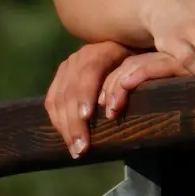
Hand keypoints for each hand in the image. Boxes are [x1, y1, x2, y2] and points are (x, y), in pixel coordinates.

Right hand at [46, 39, 129, 157]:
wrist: (125, 45)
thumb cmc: (140, 60)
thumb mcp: (142, 64)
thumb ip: (134, 77)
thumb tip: (115, 105)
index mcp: (102, 51)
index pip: (88, 72)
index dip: (85, 94)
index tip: (86, 117)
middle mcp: (80, 58)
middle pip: (70, 91)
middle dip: (74, 122)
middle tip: (82, 148)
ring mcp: (67, 67)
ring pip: (58, 99)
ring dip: (65, 127)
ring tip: (75, 150)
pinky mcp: (60, 78)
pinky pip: (52, 101)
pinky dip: (57, 121)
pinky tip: (66, 138)